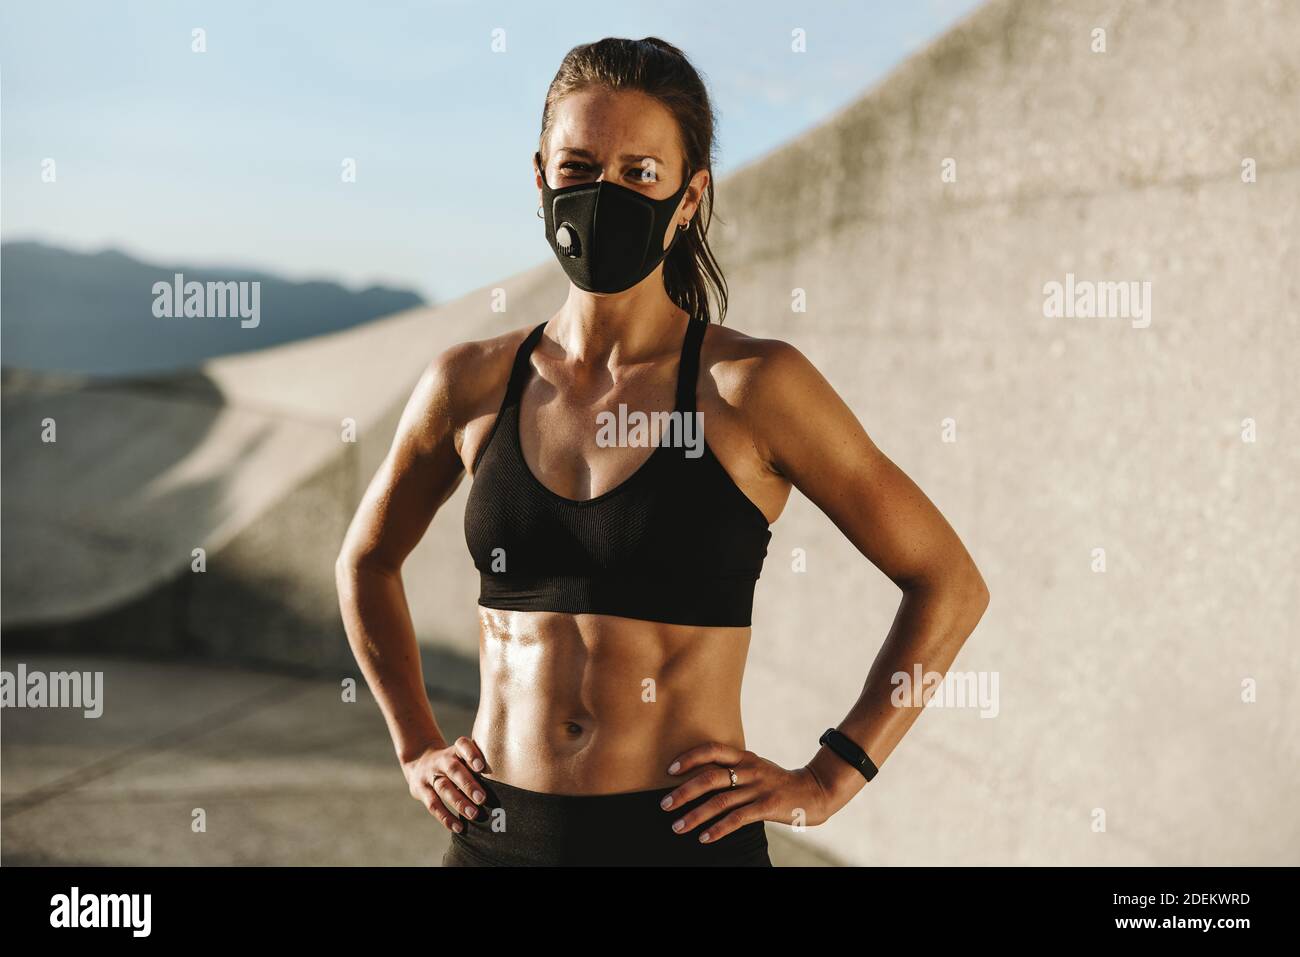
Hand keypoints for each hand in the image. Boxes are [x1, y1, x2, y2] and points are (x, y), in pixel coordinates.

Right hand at [401, 736, 488, 832]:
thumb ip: (477, 766)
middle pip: (453, 769)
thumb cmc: (453, 763)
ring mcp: (430, 775)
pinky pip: (433, 804)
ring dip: (459, 802)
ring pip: (443, 788)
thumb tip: (504, 785)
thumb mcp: (461, 756)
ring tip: (474, 814)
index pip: (461, 745)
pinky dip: (446, 817)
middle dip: (468, 784)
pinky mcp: (421, 790)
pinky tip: (458, 827)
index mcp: (455, 750)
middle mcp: (441, 760)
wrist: (419, 761)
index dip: (471, 754)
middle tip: (482, 799)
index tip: (481, 767)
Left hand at [660, 741, 833, 841]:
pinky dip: (718, 829)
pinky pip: (737, 818)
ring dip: (695, 815)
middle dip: (684, 791)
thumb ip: (733, 769)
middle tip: (664, 804)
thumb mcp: (756, 767)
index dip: (689, 757)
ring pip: (720, 801)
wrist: (815, 791)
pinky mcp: (767, 807)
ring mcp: (759, 788)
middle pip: (710, 777)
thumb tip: (700, 777)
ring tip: (677, 827)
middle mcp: (749, 769)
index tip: (669, 770)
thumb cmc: (778, 781)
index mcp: (745, 757)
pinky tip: (704, 838)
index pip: (712, 749)